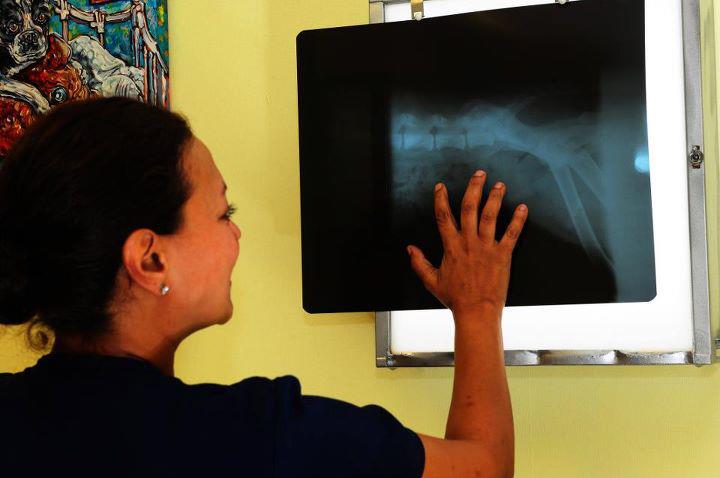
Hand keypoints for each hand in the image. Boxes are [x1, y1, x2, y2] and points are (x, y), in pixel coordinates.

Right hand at [407, 170, 527, 316]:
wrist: (476, 312)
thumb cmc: (455, 298)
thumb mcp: (432, 281)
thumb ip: (419, 263)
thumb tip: (409, 249)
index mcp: (451, 247)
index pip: (443, 217)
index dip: (441, 199)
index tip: (440, 187)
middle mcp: (469, 243)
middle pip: (469, 208)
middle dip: (474, 188)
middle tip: (479, 174)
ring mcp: (487, 248)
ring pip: (490, 216)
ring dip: (495, 198)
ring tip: (499, 185)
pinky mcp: (503, 255)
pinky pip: (511, 234)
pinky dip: (518, 220)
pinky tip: (522, 208)